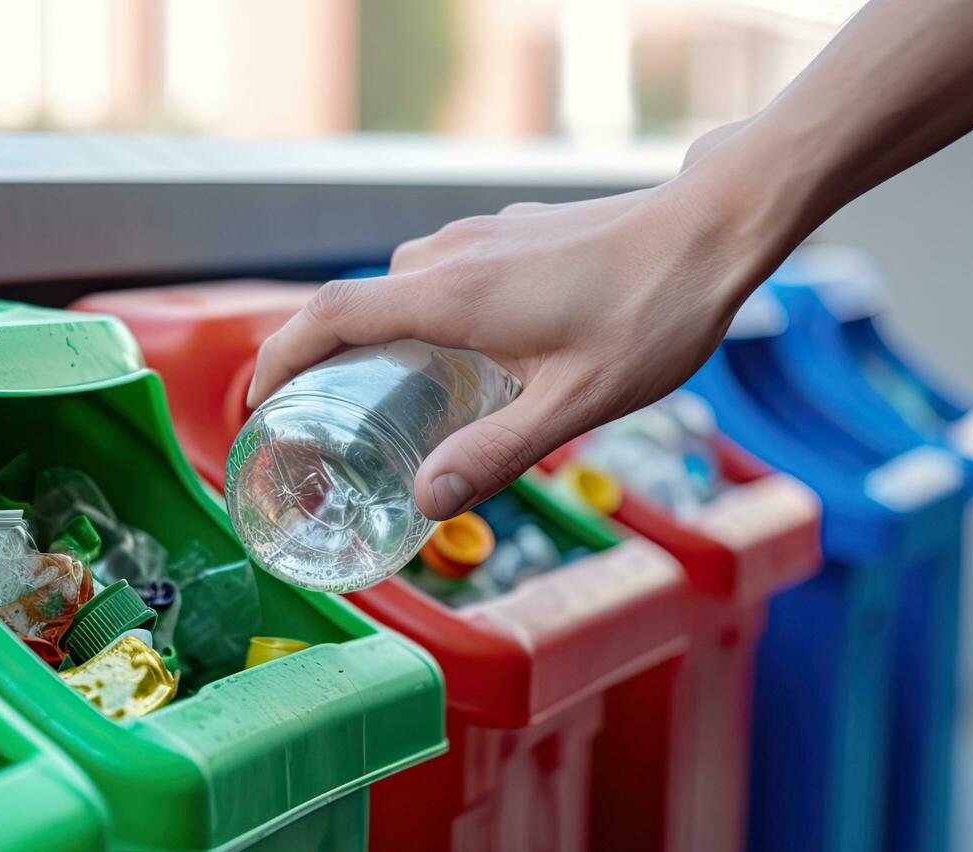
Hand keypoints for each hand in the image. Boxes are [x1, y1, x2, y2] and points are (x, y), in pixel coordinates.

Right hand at [246, 176, 770, 520]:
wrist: (713, 229)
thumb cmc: (651, 314)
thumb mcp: (574, 404)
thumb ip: (496, 453)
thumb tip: (425, 501)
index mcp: (450, 297)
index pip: (330, 316)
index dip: (280, 356)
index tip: (258, 397)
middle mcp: (452, 258)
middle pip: (356, 304)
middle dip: (324, 358)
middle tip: (320, 418)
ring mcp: (481, 238)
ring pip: (399, 287)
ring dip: (377, 335)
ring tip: (387, 395)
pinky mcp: (509, 234)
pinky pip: (439, 274)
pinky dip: (420, 313)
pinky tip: (462, 354)